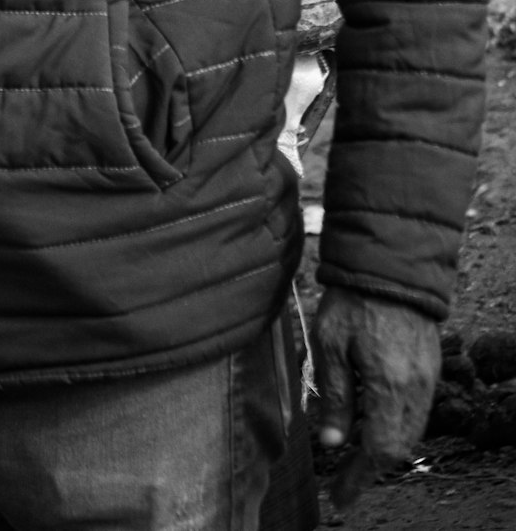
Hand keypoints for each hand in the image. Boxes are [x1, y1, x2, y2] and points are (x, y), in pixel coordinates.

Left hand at [312, 288, 440, 512]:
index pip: (379, 450)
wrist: (390, 263)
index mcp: (389, 385)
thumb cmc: (353, 300)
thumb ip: (335, 397)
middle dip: (371, 469)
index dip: (359, 478)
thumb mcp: (330, 345)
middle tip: (345, 483)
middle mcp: (415, 388)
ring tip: (357, 460)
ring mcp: (427, 377)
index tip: (341, 497)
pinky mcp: (430, 366)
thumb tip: (332, 443)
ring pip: (411, 432)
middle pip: (399, 447)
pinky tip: (378, 426)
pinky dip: (399, 428)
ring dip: (386, 449)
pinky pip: (418, 412)